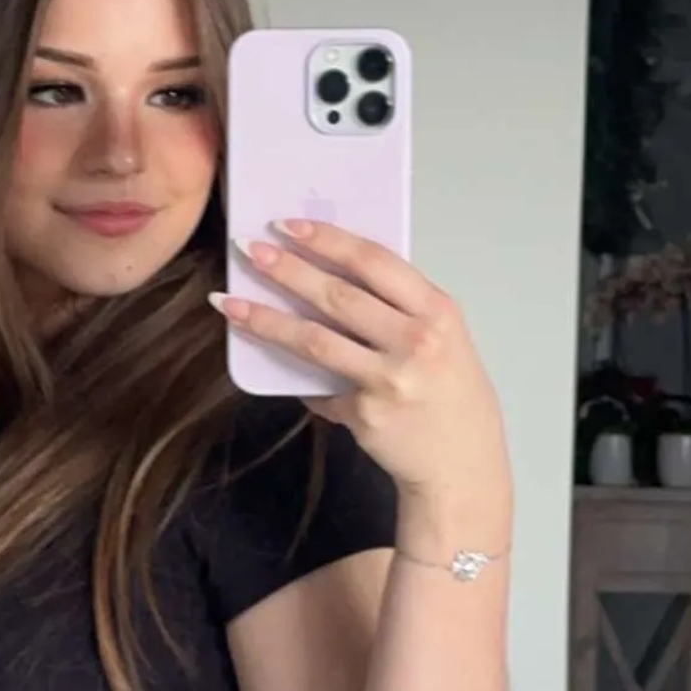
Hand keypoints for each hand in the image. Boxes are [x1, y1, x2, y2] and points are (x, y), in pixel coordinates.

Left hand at [214, 219, 511, 534]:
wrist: (462, 465)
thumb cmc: (450, 394)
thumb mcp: (443, 338)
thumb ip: (398, 308)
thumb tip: (327, 276)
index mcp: (437, 311)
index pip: (375, 261)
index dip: (328, 239)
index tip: (288, 225)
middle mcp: (416, 341)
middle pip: (339, 295)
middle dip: (287, 268)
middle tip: (248, 248)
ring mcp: (389, 379)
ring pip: (315, 339)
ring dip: (266, 318)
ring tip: (229, 302)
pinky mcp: (364, 413)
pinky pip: (318, 386)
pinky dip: (293, 375)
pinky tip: (267, 362)